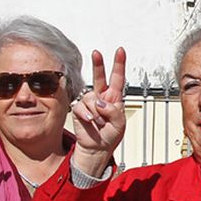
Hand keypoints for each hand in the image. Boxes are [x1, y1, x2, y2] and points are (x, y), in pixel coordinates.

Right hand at [72, 47, 126, 177]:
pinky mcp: (79, 110)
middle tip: (96, 53)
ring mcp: (90, 103)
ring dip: (96, 112)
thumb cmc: (110, 136)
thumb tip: (100, 102)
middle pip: (100, 77)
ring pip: (90, 97)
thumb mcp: (119, 124)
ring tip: (99, 122)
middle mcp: (101, 97)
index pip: (118, 78)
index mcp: (114, 98)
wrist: (97, 149)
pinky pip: (81, 107)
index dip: (119, 64)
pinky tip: (90, 121)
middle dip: (98, 64)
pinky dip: (86, 115)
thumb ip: (113, 111)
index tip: (120, 51)